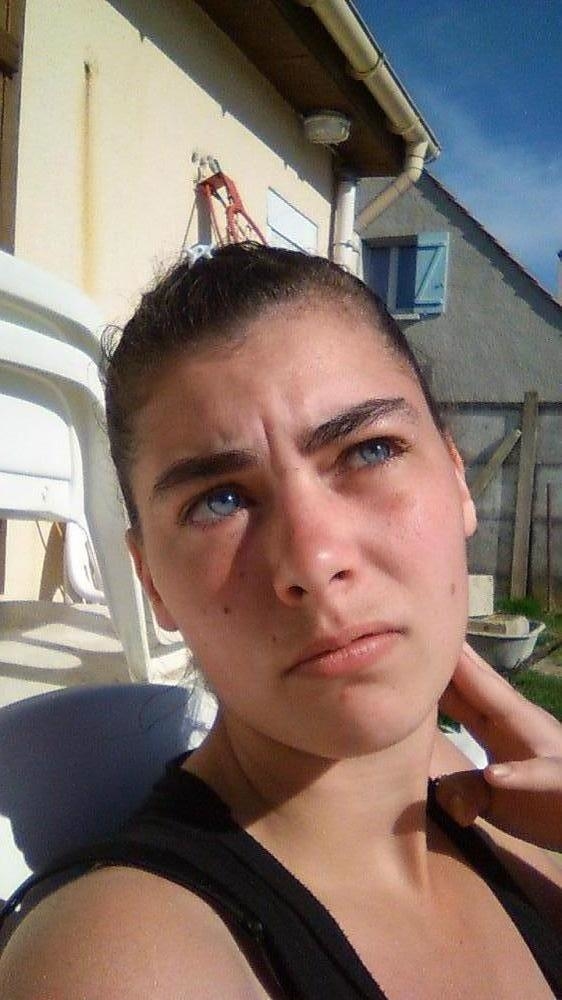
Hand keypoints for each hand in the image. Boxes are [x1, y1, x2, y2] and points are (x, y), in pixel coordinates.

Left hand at [436, 642, 561, 849]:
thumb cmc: (540, 805)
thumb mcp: (493, 798)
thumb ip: (464, 788)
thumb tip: (434, 789)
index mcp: (503, 728)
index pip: (465, 694)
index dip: (440, 669)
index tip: (412, 640)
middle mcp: (524, 728)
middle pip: (485, 689)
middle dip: (461, 661)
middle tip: (432, 625)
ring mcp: (545, 750)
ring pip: (512, 712)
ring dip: (486, 689)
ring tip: (458, 664)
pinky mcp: (560, 781)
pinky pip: (539, 775)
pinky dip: (517, 774)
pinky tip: (494, 775)